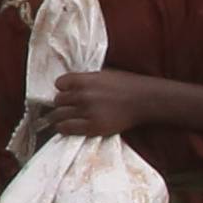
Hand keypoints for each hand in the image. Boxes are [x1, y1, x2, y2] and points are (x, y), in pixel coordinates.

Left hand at [38, 65, 159, 140]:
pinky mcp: (93, 126)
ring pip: (59, 115)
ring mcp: (87, 112)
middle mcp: (83, 95)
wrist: (144, 100)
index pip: (59, 83)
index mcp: (85, 80)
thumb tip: (71, 85)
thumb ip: (86, 79)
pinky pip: (67, 128)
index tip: (66, 92)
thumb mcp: (104, 74)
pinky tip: (66, 127)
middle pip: (58, 101)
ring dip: (59, 117)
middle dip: (61, 104)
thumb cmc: (127, 85)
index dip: (62, 88)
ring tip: (61, 119)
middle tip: (65, 108)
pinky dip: (63, 128)